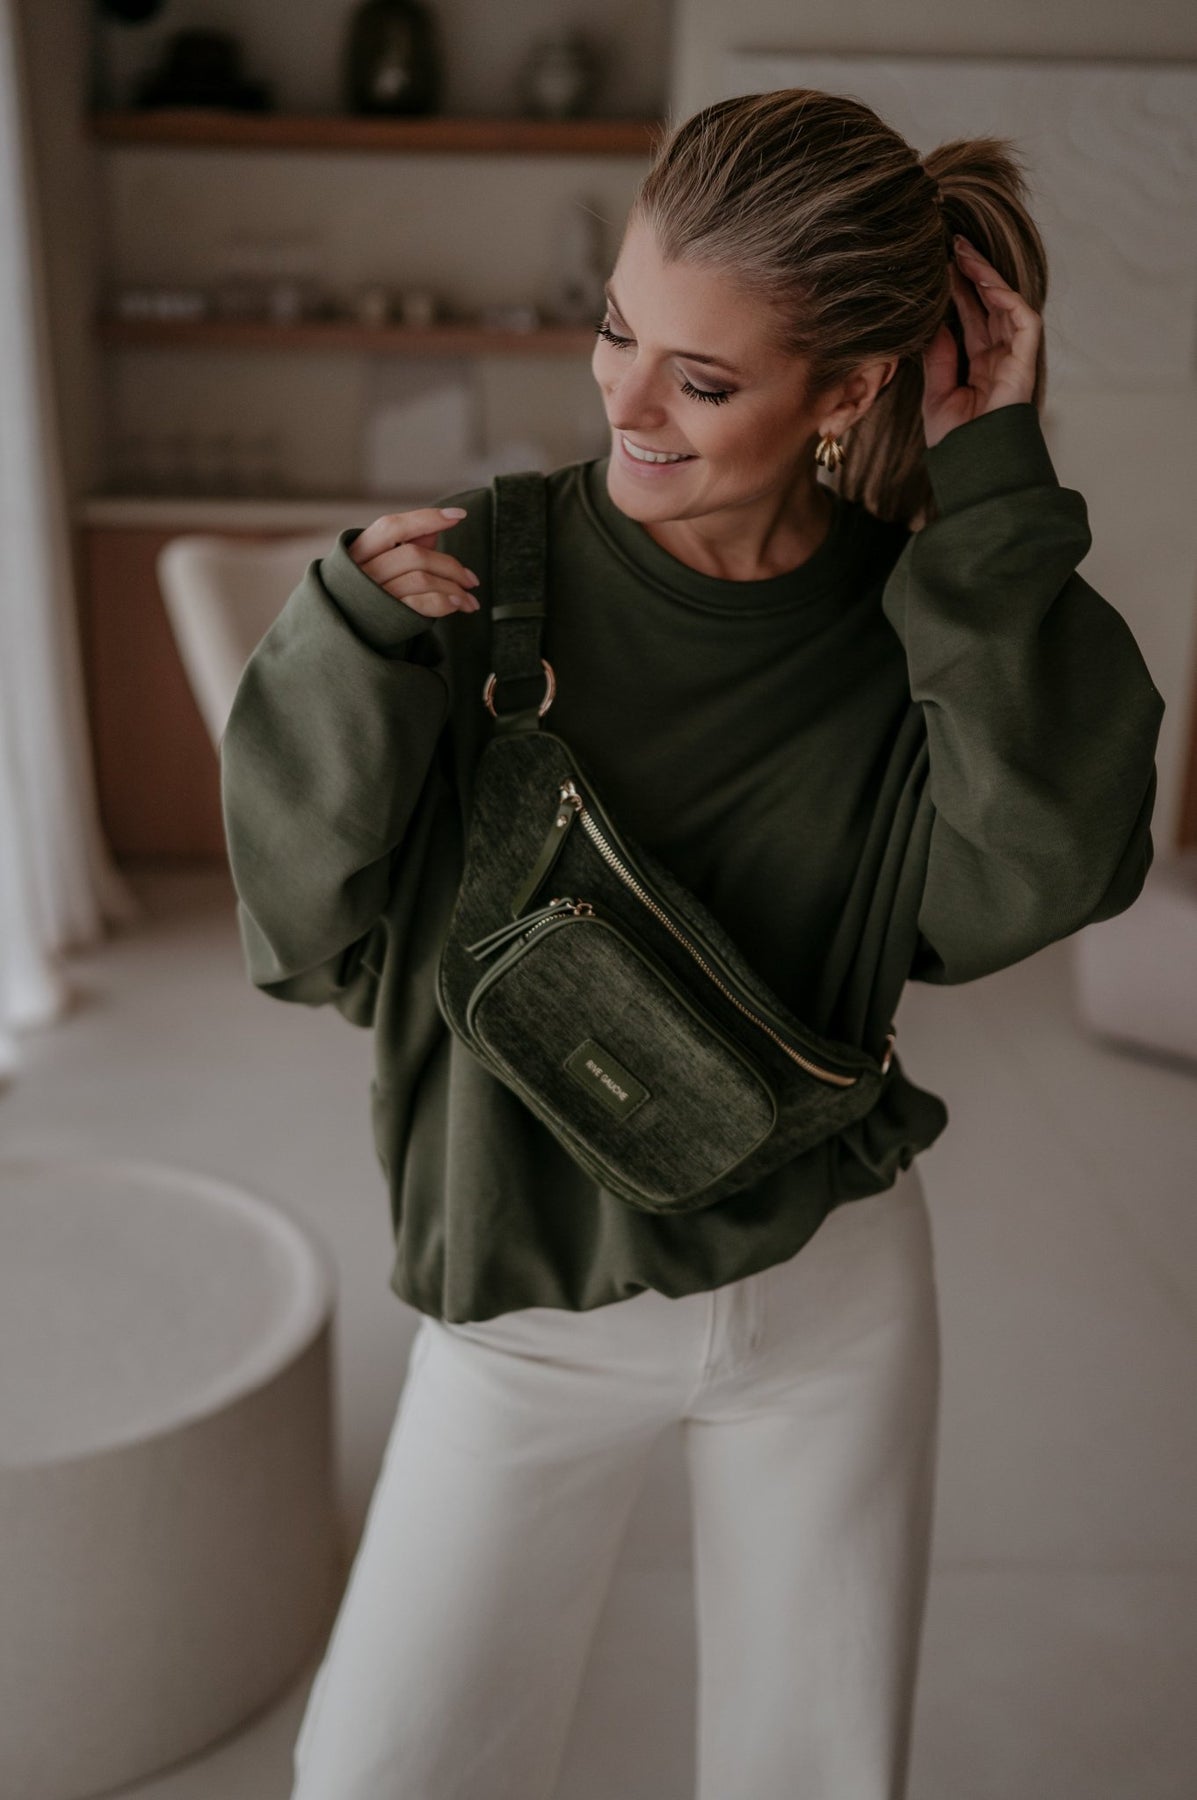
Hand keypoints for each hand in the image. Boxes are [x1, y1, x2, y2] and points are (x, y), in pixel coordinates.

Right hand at [347, 507, 480, 616]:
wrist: (350, 633)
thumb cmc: (370, 593)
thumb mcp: (382, 565)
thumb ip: (408, 545)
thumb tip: (437, 527)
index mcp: (360, 550)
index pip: (393, 526)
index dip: (427, 518)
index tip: (459, 515)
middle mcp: (363, 571)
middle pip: (415, 555)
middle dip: (450, 566)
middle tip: (472, 580)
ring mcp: (374, 595)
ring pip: (422, 579)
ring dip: (453, 589)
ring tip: (470, 600)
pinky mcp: (385, 617)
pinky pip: (420, 604)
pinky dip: (444, 603)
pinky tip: (458, 605)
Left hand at [921, 236, 1041, 448]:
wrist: (972, 469)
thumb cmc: (955, 443)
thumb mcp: (936, 394)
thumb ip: (938, 358)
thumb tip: (935, 323)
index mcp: (979, 367)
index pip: (971, 319)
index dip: (959, 292)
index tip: (939, 269)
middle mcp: (999, 359)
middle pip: (989, 306)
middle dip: (973, 274)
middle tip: (952, 244)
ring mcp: (1015, 360)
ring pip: (1007, 305)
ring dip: (987, 277)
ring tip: (963, 252)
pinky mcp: (1026, 363)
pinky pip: (1024, 320)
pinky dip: (1006, 297)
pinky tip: (984, 280)